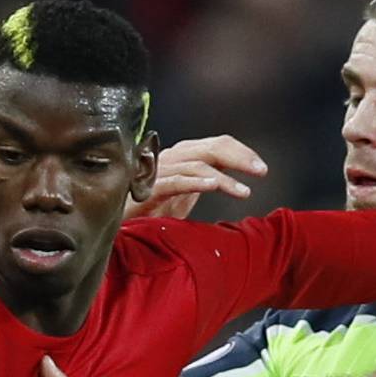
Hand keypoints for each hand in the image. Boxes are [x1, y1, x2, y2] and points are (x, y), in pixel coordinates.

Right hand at [124, 135, 268, 220]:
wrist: (115, 231)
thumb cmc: (144, 215)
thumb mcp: (178, 199)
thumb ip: (197, 184)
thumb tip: (222, 178)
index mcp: (181, 158)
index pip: (217, 146)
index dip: (241, 153)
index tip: (260, 170)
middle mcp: (171, 158)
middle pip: (212, 147)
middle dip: (240, 157)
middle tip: (261, 171)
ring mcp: (158, 172)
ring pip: (197, 164)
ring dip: (223, 178)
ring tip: (243, 191)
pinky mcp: (146, 190)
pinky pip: (175, 180)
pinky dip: (195, 181)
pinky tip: (213, 186)